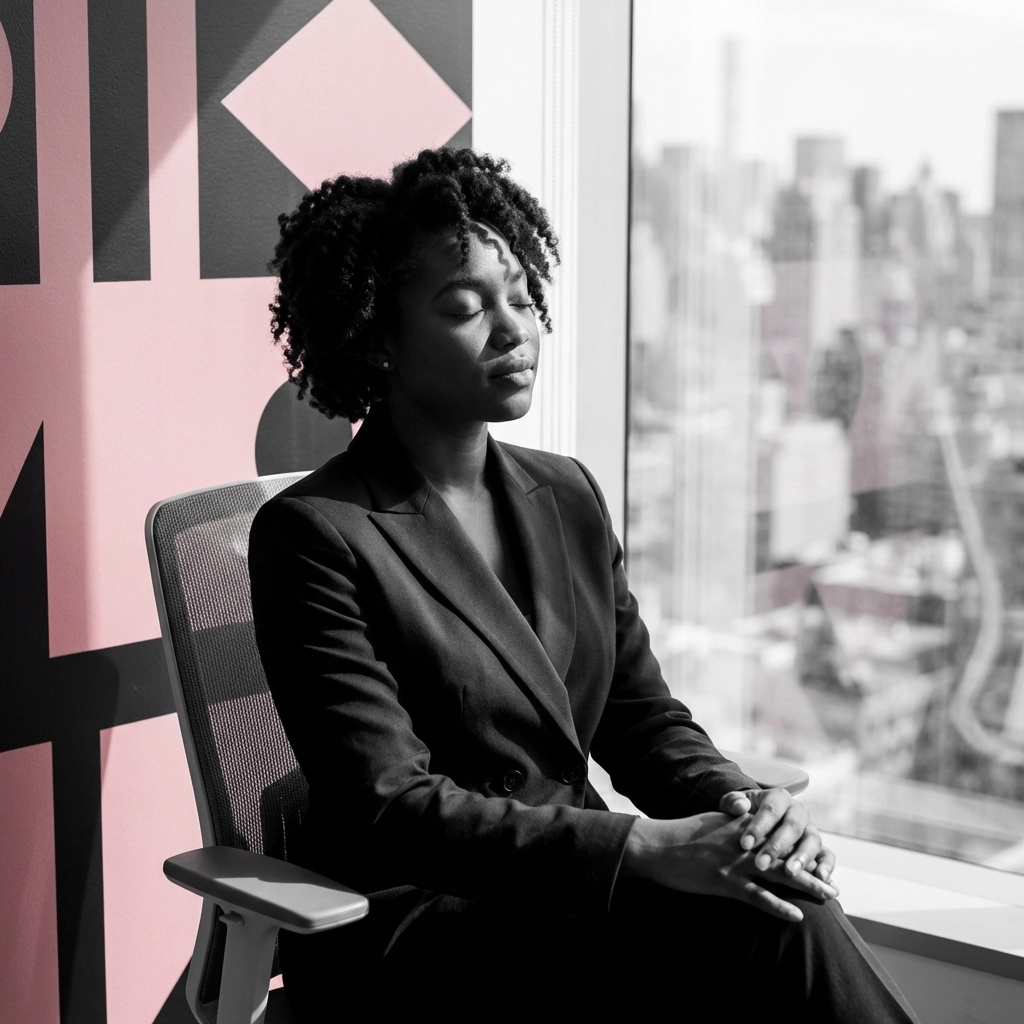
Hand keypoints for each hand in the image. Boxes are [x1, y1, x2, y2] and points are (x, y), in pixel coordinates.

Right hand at [620, 812, 837, 921]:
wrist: (656, 845)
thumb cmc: (681, 836)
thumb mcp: (712, 823)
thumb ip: (735, 826)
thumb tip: (750, 832)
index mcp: (741, 826)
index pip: (780, 836)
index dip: (802, 849)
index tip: (821, 861)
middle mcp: (743, 842)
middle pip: (786, 854)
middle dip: (813, 868)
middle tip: (834, 884)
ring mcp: (735, 861)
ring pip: (779, 873)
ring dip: (807, 885)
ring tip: (828, 896)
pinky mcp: (724, 880)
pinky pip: (757, 896)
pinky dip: (778, 906)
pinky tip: (796, 914)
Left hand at [719, 788, 836, 888]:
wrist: (756, 822)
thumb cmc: (742, 814)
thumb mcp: (734, 804)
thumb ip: (733, 802)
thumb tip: (741, 806)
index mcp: (778, 797)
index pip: (771, 809)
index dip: (758, 827)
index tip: (744, 845)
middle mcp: (797, 811)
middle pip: (792, 826)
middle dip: (777, 846)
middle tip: (761, 864)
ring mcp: (810, 829)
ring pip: (812, 840)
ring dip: (802, 857)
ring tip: (789, 873)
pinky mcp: (818, 847)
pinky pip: (827, 855)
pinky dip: (827, 866)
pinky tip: (820, 879)